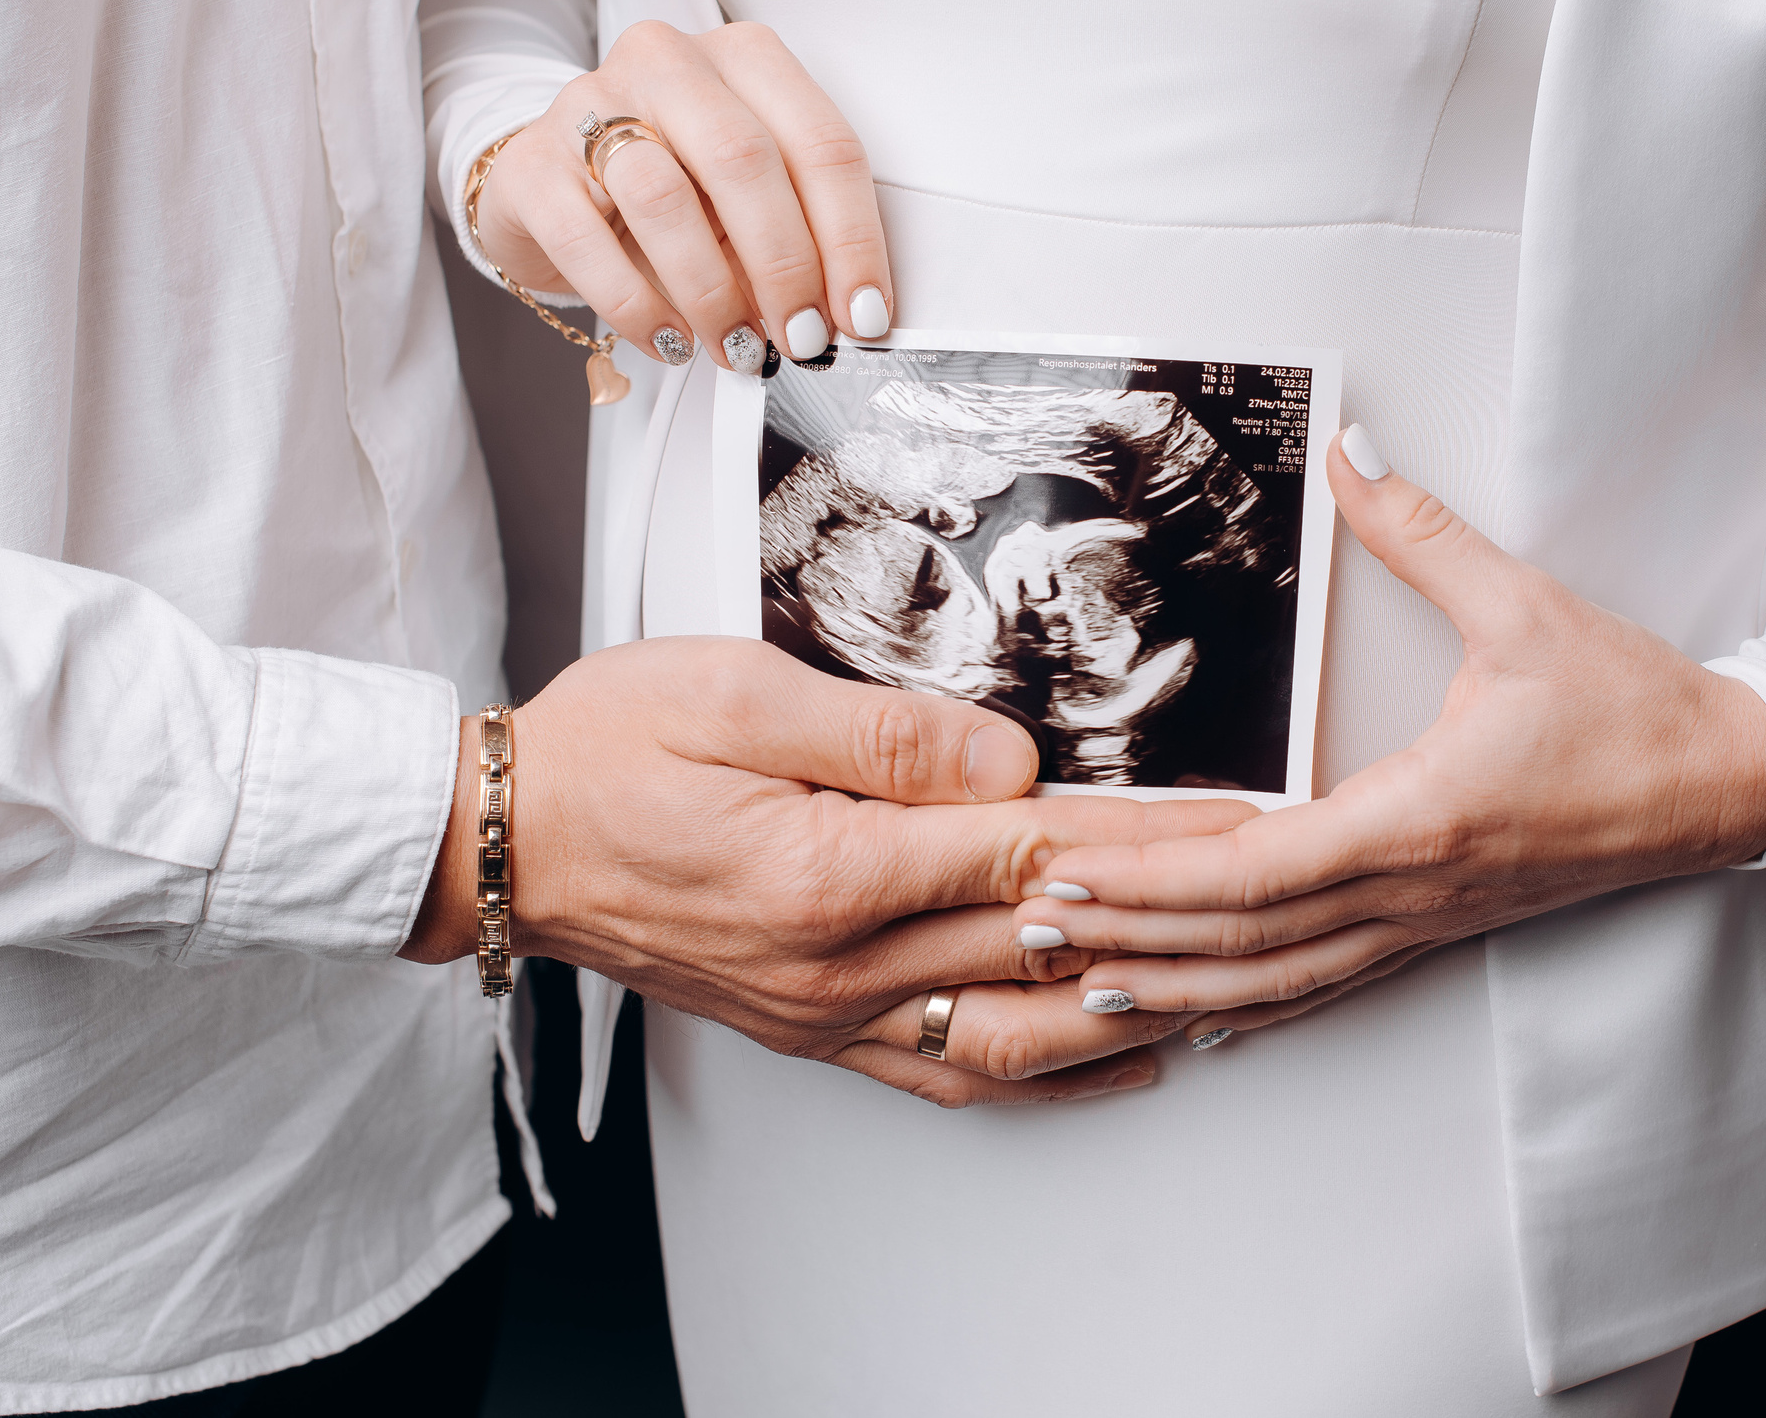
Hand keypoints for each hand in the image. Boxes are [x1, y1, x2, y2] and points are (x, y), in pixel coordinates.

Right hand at [402, 637, 1251, 1104]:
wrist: (503, 841)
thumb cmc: (607, 750)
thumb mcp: (737, 692)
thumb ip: (887, 731)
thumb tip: (1009, 763)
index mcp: (832, 868)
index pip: (1033, 853)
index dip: (1149, 838)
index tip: (1238, 822)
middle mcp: (839, 961)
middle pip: (1042, 943)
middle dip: (1164, 919)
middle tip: (1261, 889)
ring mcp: (825, 1009)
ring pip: (1013, 1032)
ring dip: (1122, 1013)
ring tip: (1218, 987)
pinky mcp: (809, 1027)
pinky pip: (946, 1070)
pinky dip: (1037, 1074)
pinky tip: (1102, 1063)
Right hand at [470, 20, 889, 370]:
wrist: (552, 185)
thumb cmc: (670, 189)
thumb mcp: (745, 199)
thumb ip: (794, 235)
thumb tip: (838, 317)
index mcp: (743, 59)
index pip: (820, 143)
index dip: (850, 238)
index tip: (862, 315)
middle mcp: (668, 62)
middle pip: (743, 160)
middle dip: (784, 266)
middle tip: (801, 339)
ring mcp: (589, 104)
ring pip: (664, 196)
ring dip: (713, 292)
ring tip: (738, 348)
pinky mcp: (531, 164)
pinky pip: (586, 240)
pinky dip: (636, 305)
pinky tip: (670, 341)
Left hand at [1009, 424, 1765, 1036]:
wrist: (1729, 784)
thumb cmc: (1634, 707)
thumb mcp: (1527, 605)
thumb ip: (1425, 533)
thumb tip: (1353, 456)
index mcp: (1420, 816)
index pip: (1256, 871)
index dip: (1151, 881)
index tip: (1069, 871)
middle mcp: (1412, 887)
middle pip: (1244, 938)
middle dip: (1129, 936)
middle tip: (1030, 925)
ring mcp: (1425, 919)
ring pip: (1280, 978)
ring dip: (1177, 983)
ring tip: (1083, 983)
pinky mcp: (1439, 925)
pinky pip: (1328, 979)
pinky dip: (1252, 998)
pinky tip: (1200, 1009)